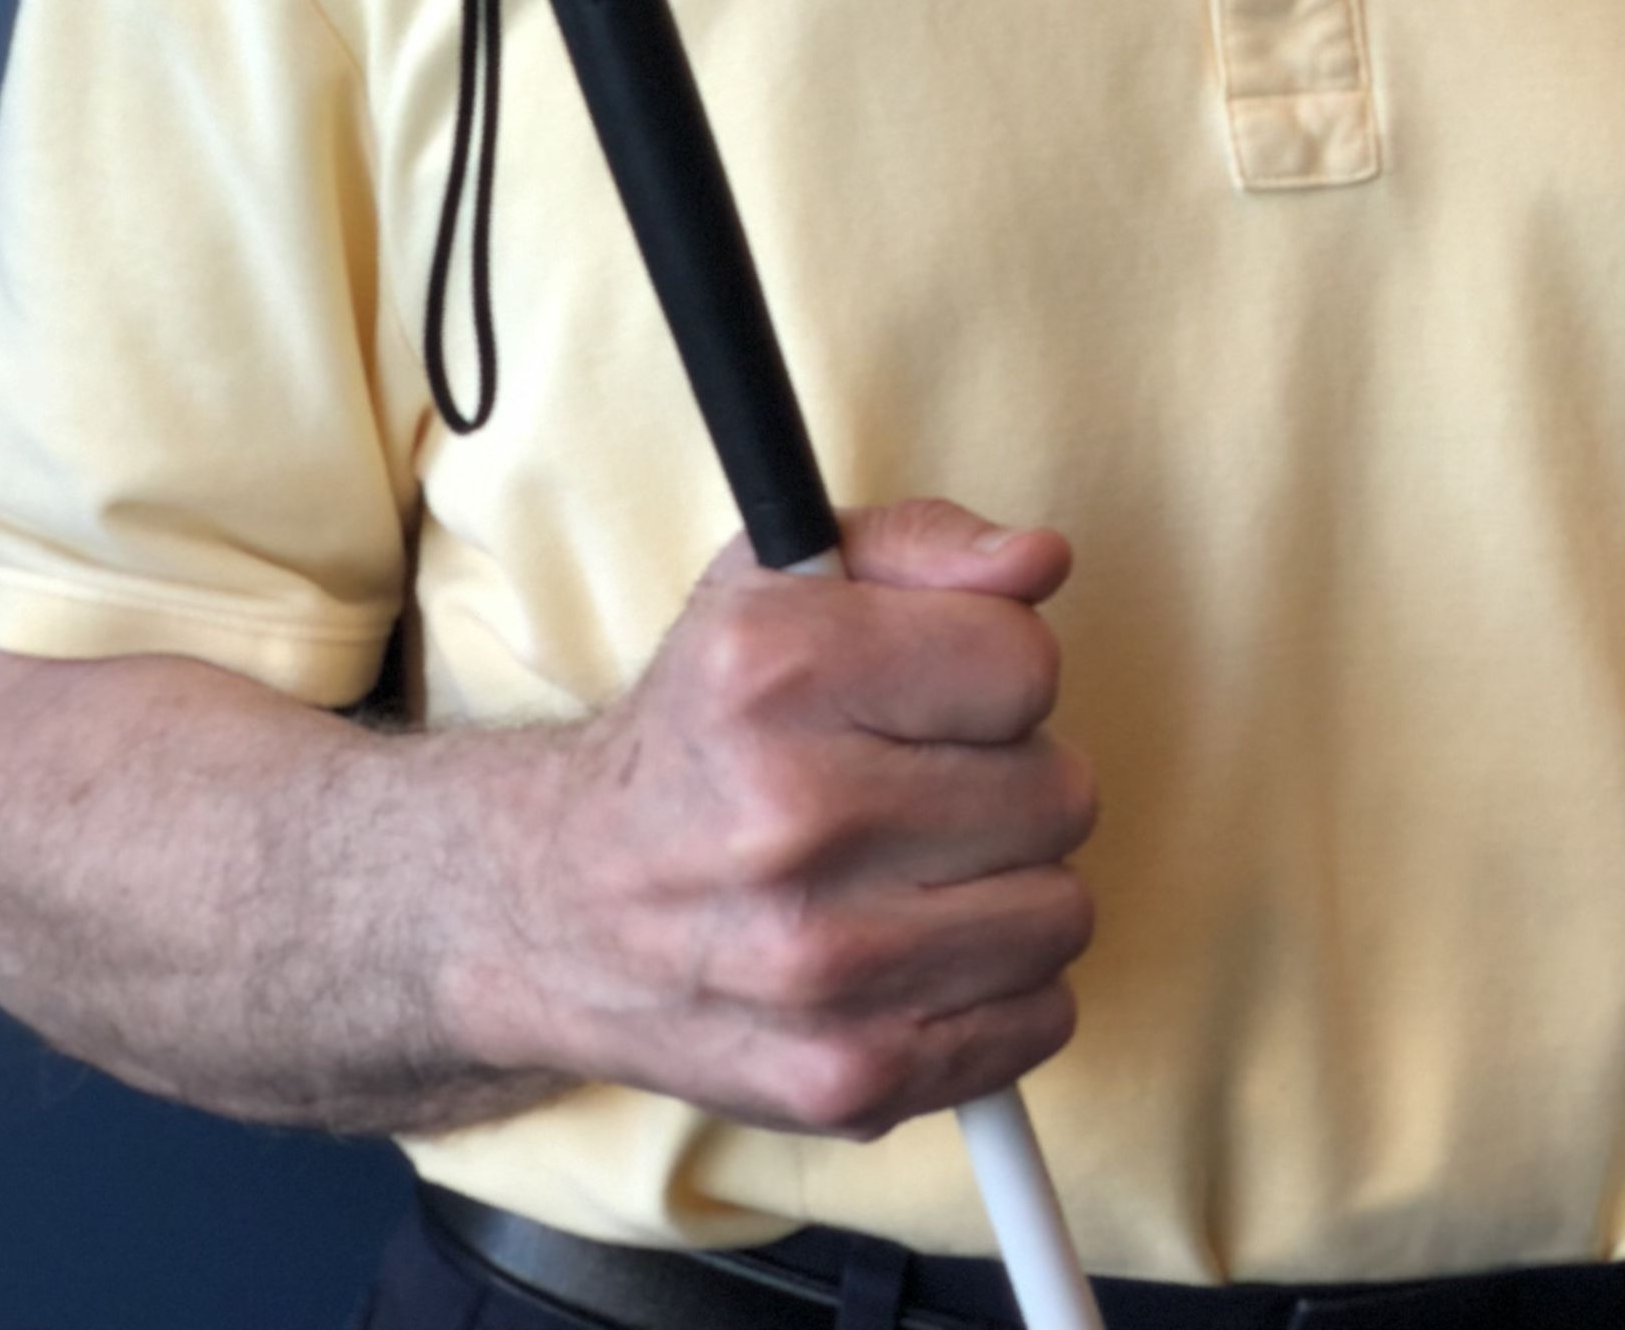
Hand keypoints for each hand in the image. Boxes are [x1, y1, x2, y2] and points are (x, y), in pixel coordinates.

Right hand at [448, 499, 1097, 1136]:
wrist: (562, 908)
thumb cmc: (698, 729)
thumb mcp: (777, 583)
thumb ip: (923, 546)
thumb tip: (1040, 560)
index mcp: (772, 672)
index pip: (1024, 663)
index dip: (997, 667)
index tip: (941, 688)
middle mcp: (789, 819)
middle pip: (1060, 792)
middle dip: (1010, 777)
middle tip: (923, 784)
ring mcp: (819, 967)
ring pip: (1062, 911)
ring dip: (1013, 887)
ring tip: (921, 868)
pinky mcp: (846, 1078)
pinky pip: (1039, 1020)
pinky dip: (1003, 989)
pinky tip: (921, 949)